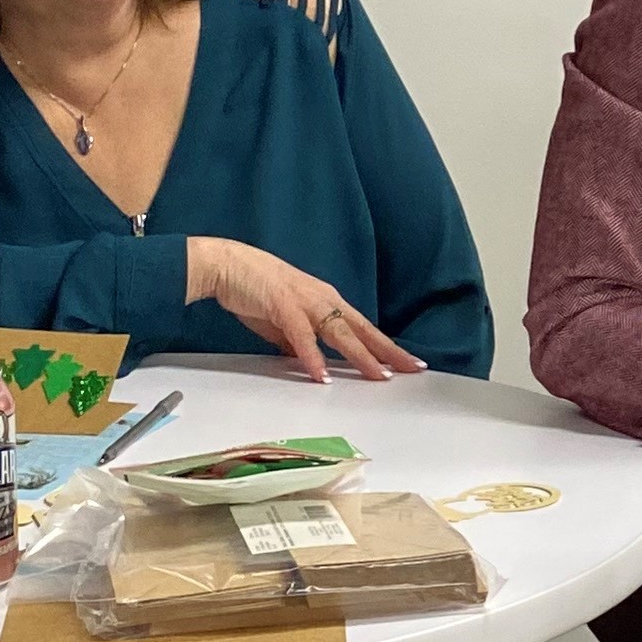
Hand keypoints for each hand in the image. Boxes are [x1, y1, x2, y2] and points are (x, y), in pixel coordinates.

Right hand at [186, 239, 419, 386]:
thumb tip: (309, 363)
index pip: (364, 328)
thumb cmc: (255, 290)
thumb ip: (300, 342)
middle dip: (389, 351)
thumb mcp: (284, 322)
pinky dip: (313, 357)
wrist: (227, 265)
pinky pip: (303, 336)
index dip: (386, 346)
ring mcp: (306, 301)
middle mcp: (324, 299)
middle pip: (363, 330)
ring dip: (361, 356)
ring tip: (379, 376)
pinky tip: (323, 376)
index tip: (407, 363)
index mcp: (327, 302)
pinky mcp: (284, 305)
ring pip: (341, 333)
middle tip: (414, 369)